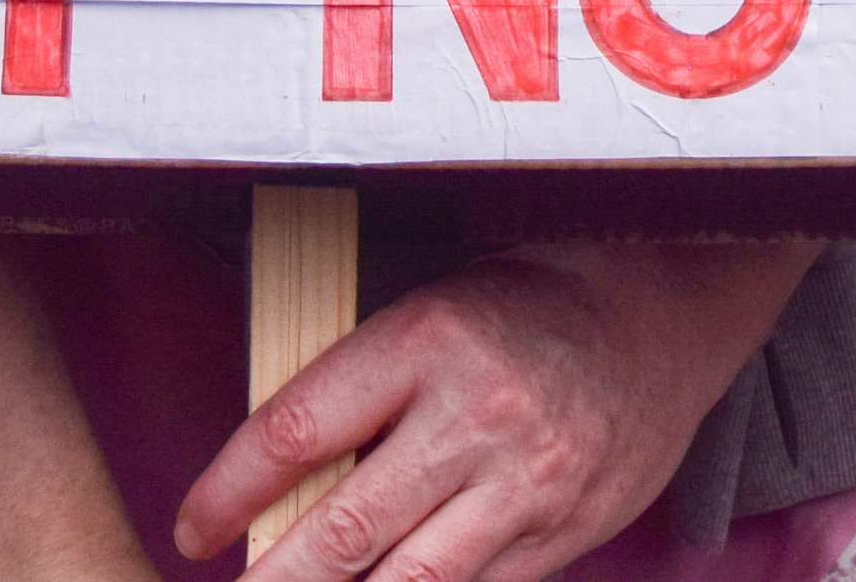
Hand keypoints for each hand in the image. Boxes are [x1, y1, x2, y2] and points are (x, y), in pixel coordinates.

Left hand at [177, 239, 821, 581]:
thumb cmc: (526, 302)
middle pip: (345, 529)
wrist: (660, 309)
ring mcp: (527, 484)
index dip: (230, 491)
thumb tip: (276, 487)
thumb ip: (363, 393)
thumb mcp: (431, 311)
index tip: (195, 527)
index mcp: (428, 338)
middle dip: (274, 580)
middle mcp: (477, 415)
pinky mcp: (565, 532)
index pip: (298, 432)